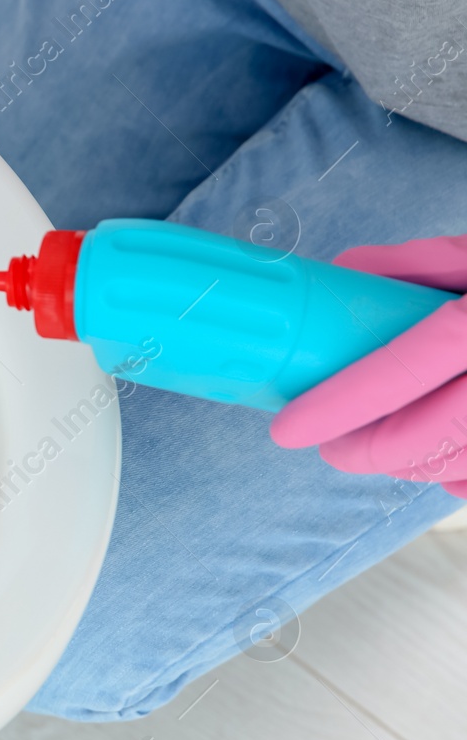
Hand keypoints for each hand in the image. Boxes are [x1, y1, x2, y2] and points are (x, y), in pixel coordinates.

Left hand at [271, 234, 466, 495]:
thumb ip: (423, 264)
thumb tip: (346, 274)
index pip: (408, 366)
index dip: (341, 402)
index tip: (289, 427)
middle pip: (430, 432)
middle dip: (366, 448)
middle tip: (329, 444)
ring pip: (460, 464)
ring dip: (409, 465)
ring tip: (378, 447)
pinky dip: (460, 475)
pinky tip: (441, 460)